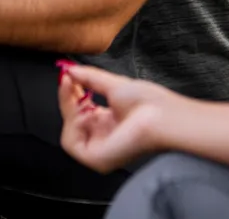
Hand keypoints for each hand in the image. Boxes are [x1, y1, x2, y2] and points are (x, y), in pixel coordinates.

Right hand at [58, 62, 184, 173]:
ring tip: (79, 96)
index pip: (81, 111)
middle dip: (67, 100)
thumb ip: (89, 77)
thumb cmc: (149, 103)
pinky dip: (72, 125)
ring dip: (69, 111)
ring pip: (69, 133)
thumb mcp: (113, 84)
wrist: (162, 116)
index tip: (66, 76)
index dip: (71, 94)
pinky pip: (71, 143)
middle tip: (68, 80)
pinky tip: (83, 112)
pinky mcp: (97, 159)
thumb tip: (69, 69)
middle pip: (73, 122)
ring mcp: (100, 150)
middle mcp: (104, 138)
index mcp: (110, 123)